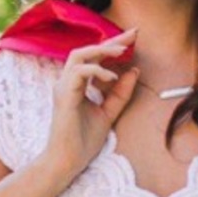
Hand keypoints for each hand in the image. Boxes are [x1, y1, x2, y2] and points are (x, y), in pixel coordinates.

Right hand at [46, 29, 139, 178]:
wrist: (68, 162)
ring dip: (103, 50)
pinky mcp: (64, 95)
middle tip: (133, 35)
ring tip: (123, 51)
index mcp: (76, 84)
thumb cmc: (83, 141)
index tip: (132, 38)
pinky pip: (79, 72)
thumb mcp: (108, 114)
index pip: (94, 57)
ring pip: (80, 54)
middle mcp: (67, 81)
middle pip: (87, 49)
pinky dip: (97, 70)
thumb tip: (134, 71)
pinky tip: (112, 78)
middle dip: (111, 41)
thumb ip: (120, 94)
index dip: (112, 46)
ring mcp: (63, 87)